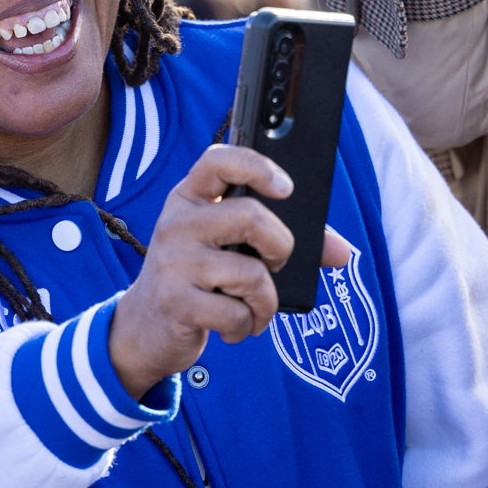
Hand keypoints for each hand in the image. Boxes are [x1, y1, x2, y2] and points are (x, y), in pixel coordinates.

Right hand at [104, 143, 353, 396]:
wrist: (146, 326)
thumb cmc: (199, 279)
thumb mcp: (228, 248)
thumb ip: (280, 241)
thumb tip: (341, 252)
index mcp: (192, 198)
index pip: (219, 160)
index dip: (257, 166)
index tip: (286, 188)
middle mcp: (178, 222)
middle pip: (250, 217)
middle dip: (280, 248)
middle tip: (274, 265)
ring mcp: (173, 262)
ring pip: (250, 274)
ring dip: (265, 302)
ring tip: (253, 309)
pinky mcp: (174, 301)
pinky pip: (234, 313)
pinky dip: (244, 326)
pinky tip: (233, 326)